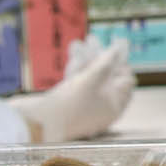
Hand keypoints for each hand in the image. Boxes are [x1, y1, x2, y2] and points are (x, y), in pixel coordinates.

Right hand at [17, 37, 135, 142]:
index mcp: (114, 106)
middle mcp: (103, 108)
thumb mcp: (90, 80)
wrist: (39, 125)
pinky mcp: (71, 106)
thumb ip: (107, 62)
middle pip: (107, 78)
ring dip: (84, 60)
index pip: (126, 81)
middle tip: (91, 40)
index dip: (120, 63)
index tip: (113, 48)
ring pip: (90, 79)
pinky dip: (75, 71)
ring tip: (76, 44)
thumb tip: (118, 48)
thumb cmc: (68, 105)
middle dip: (98, 57)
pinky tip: (71, 58)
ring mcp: (87, 108)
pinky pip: (77, 86)